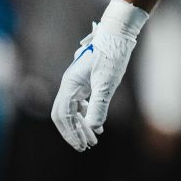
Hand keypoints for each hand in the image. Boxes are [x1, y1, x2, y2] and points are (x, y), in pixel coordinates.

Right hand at [51, 0, 148, 150]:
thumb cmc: (111, 55)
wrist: (117, 34)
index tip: (81, 145)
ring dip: (82, 125)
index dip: (70, 132)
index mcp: (70, 85)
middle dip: (74, 132)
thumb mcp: (107, 82)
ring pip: (73, 109)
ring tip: (94, 139)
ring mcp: (76, 82)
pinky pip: (81, 103)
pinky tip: (97, 125)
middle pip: (65, 115)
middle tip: (86, 147)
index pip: (63, 115)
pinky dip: (87, 115)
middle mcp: (69, 84)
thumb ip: (99, 104)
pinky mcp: (85, 81)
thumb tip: (93, 126)